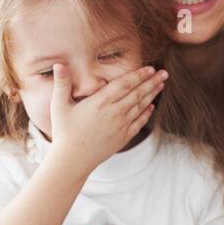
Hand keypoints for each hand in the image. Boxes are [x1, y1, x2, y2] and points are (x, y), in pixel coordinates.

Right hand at [49, 64, 165, 171]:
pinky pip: (139, 122)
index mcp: (100, 102)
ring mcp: (121, 126)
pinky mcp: (123, 137)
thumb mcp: (59, 106)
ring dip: (152, 95)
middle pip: (137, 93)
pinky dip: (146, 113)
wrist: (73, 160)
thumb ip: (61, 84)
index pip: (125, 84)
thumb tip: (58, 64)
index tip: (150, 68)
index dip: (139, 75)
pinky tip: (152, 106)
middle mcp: (114, 113)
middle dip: (152, 82)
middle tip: (164, 73)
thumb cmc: (64, 132)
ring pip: (141, 106)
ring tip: (161, 85)